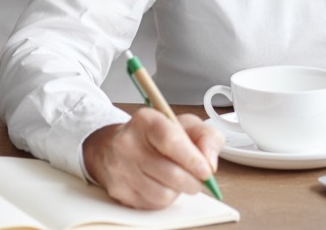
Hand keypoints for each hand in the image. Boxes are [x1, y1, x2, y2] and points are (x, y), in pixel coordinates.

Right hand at [83, 108, 223, 208]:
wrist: (116, 146)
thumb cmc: (158, 135)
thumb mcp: (187, 125)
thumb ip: (207, 137)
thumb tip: (210, 163)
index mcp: (147, 121)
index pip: (170, 141)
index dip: (191, 159)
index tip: (206, 171)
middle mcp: (128, 144)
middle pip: (170, 173)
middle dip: (193, 180)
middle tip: (200, 178)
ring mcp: (120, 169)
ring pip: (163, 193)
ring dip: (179, 190)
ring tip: (178, 178)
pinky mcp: (118, 191)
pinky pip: (152, 204)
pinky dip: (165, 198)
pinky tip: (162, 184)